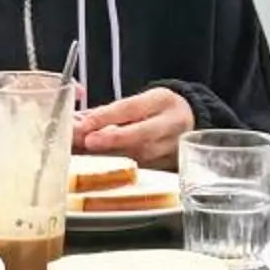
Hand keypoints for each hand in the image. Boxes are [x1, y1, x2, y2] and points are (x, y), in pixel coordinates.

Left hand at [74, 88, 195, 167]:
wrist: (190, 124)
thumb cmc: (157, 110)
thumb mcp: (142, 100)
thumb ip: (112, 112)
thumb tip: (78, 123)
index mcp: (162, 101)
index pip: (132, 108)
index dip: (107, 116)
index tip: (86, 124)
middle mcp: (170, 125)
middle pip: (140, 134)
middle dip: (113, 139)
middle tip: (89, 142)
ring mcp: (171, 149)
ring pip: (141, 155)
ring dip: (112, 156)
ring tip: (86, 156)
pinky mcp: (167, 168)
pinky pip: (142, 168)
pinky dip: (120, 169)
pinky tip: (100, 168)